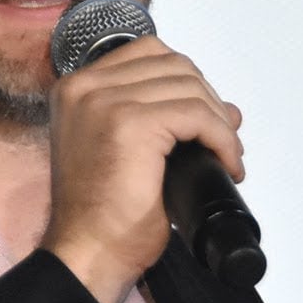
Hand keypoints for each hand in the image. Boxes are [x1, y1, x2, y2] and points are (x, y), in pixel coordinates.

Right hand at [39, 35, 244, 302]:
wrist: (87, 250)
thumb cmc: (100, 212)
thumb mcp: (122, 148)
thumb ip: (160, 116)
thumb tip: (224, 106)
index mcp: (76, 89)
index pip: (147, 52)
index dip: (185, 80)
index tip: (203, 114)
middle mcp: (84, 87)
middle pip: (172, 64)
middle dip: (206, 98)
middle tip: (220, 137)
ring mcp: (105, 102)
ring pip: (188, 86)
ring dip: (218, 120)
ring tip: (226, 154)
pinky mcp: (130, 124)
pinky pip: (196, 114)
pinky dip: (221, 137)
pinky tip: (226, 161)